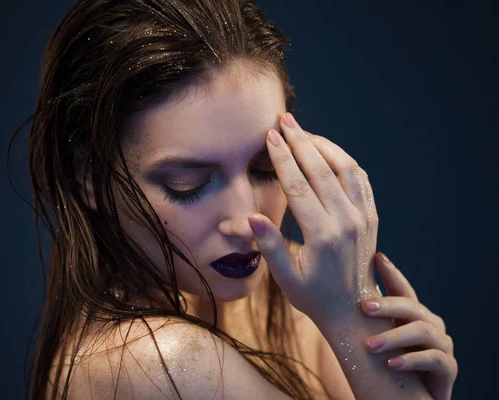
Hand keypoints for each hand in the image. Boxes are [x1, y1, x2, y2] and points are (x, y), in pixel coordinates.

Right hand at [248, 112, 379, 317]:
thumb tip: (251, 217)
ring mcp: (362, 217)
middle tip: (283, 120)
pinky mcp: (370, 216)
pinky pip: (360, 178)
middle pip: (321, 170)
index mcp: (323, 235)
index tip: (270, 136)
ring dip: (323, 145)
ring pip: (345, 168)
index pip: (298, 186)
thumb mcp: (286, 278)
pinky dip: (344, 159)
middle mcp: (346, 221)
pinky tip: (328, 151)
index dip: (282, 158)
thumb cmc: (313, 296)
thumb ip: (270, 246)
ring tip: (302, 131)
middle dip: (300, 141)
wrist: (353, 310)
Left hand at [360, 252, 457, 399]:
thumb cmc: (386, 365)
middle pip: (411, 306)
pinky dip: (411, 360)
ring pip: (423, 331)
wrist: (408, 398)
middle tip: (363, 307)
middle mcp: (430, 324)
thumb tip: (326, 293)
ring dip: (394, 337)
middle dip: (387, 305)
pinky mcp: (448, 367)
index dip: (391, 272)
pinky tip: (391, 365)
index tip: (377, 257)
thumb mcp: (374, 338)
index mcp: (412, 313)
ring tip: (370, 346)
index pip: (402, 288)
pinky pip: (434, 359)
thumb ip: (362, 319)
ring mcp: (442, 344)